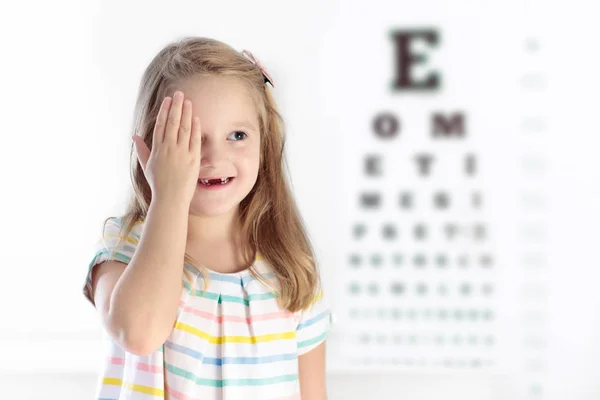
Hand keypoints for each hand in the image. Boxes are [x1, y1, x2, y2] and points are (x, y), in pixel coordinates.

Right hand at [132, 91, 200, 207]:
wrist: (171, 198)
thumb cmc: (158, 183)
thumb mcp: (146, 166)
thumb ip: (141, 150)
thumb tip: (134, 137)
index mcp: (157, 149)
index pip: (161, 125)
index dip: (164, 110)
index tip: (168, 100)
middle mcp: (169, 149)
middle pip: (173, 122)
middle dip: (176, 107)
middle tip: (180, 94)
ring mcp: (181, 153)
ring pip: (184, 128)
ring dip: (187, 113)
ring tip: (189, 101)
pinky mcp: (193, 159)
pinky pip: (195, 140)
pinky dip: (195, 128)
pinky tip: (196, 118)